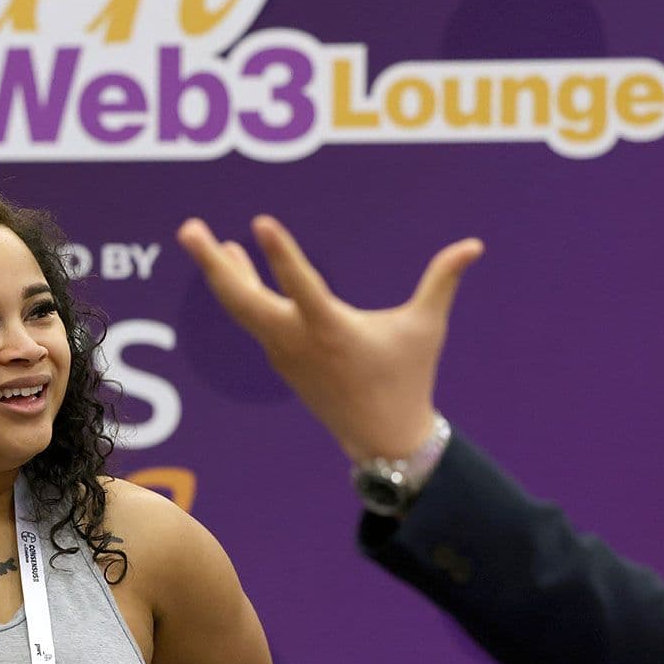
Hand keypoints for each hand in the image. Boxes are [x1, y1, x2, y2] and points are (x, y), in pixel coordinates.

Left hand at [176, 216, 482, 460]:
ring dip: (219, 271)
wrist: (382, 439)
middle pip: (242, 299)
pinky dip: (238, 289)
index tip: (258, 224)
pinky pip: (251, 317)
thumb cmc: (408, 378)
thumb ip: (443, 280)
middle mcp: (298, 340)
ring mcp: (283, 351)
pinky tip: (230, 263)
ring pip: (241, 307)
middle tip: (188, 229)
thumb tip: (475, 244)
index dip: (280, 255)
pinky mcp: (280, 358)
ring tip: (198, 235)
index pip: (300, 285)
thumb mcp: (427, 328)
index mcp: (332, 330)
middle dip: (212, 263)